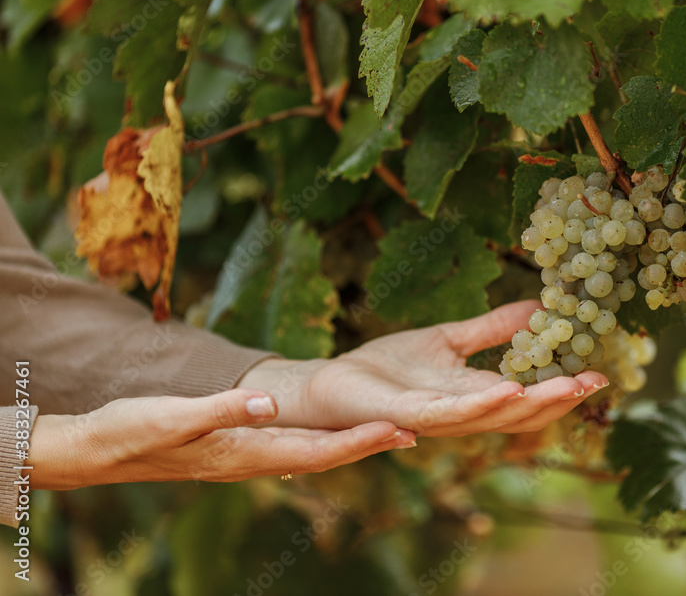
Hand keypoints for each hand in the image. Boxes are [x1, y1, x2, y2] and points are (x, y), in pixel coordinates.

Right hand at [27, 388, 414, 489]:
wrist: (97, 451)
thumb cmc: (132, 431)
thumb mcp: (173, 415)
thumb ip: (221, 409)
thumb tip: (269, 402)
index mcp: (244, 453)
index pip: (316, 450)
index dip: (359, 440)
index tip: (397, 431)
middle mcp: (251, 460)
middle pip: (323, 456)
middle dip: (367, 444)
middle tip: (411, 431)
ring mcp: (243, 458)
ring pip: (309, 453)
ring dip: (348, 444)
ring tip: (385, 432)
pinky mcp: (233, 449)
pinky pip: (289, 447)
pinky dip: (319, 441)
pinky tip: (330, 432)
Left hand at [239, 301, 609, 436]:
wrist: (331, 384)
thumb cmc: (387, 368)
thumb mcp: (449, 340)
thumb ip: (490, 329)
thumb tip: (537, 306)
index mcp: (476, 396)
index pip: (529, 397)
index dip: (563, 388)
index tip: (600, 373)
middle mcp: (463, 414)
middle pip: (521, 414)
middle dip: (560, 400)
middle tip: (597, 382)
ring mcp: (437, 418)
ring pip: (493, 417)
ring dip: (532, 406)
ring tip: (569, 388)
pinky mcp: (407, 415)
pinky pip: (449, 412)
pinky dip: (481, 404)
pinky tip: (507, 391)